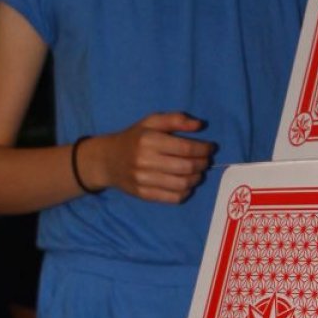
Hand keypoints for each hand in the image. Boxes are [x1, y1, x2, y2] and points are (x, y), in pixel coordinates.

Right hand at [80, 112, 214, 202]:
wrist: (107, 160)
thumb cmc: (134, 138)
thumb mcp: (151, 122)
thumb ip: (175, 120)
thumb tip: (200, 125)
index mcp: (148, 140)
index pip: (185, 147)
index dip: (203, 148)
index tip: (210, 147)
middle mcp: (145, 161)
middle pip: (186, 166)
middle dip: (203, 163)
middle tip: (206, 160)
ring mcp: (143, 180)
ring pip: (182, 183)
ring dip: (196, 178)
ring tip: (198, 172)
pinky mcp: (143, 194)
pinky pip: (172, 197)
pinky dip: (186, 192)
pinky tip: (187, 184)